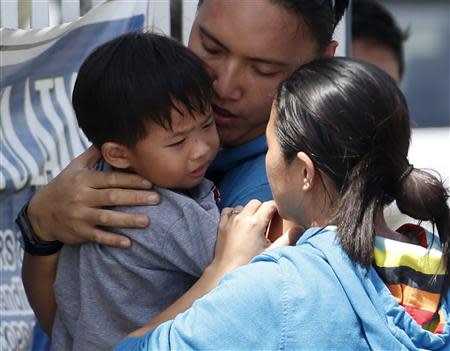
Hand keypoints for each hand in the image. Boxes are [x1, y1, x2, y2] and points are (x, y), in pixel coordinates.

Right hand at [28, 146, 159, 247]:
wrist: (40, 214)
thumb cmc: (64, 186)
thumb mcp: (74, 168)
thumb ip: (92, 154)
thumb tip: (109, 138)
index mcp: (83, 180)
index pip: (110, 179)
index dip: (131, 180)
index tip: (149, 182)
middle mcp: (81, 197)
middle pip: (113, 197)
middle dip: (136, 198)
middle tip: (157, 199)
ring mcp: (79, 216)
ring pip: (107, 218)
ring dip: (128, 220)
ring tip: (147, 221)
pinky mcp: (79, 232)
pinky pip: (98, 236)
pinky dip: (112, 240)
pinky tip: (128, 243)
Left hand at [211, 200, 302, 271]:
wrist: (227, 272)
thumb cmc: (250, 264)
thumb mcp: (271, 252)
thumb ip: (287, 239)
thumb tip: (300, 228)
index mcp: (255, 224)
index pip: (269, 205)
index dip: (276, 207)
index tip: (279, 213)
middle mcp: (242, 218)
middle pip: (256, 202)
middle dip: (263, 208)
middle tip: (267, 220)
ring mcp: (230, 221)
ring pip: (242, 206)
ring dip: (249, 211)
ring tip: (253, 224)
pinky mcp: (221, 226)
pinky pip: (228, 211)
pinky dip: (234, 213)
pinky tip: (239, 222)